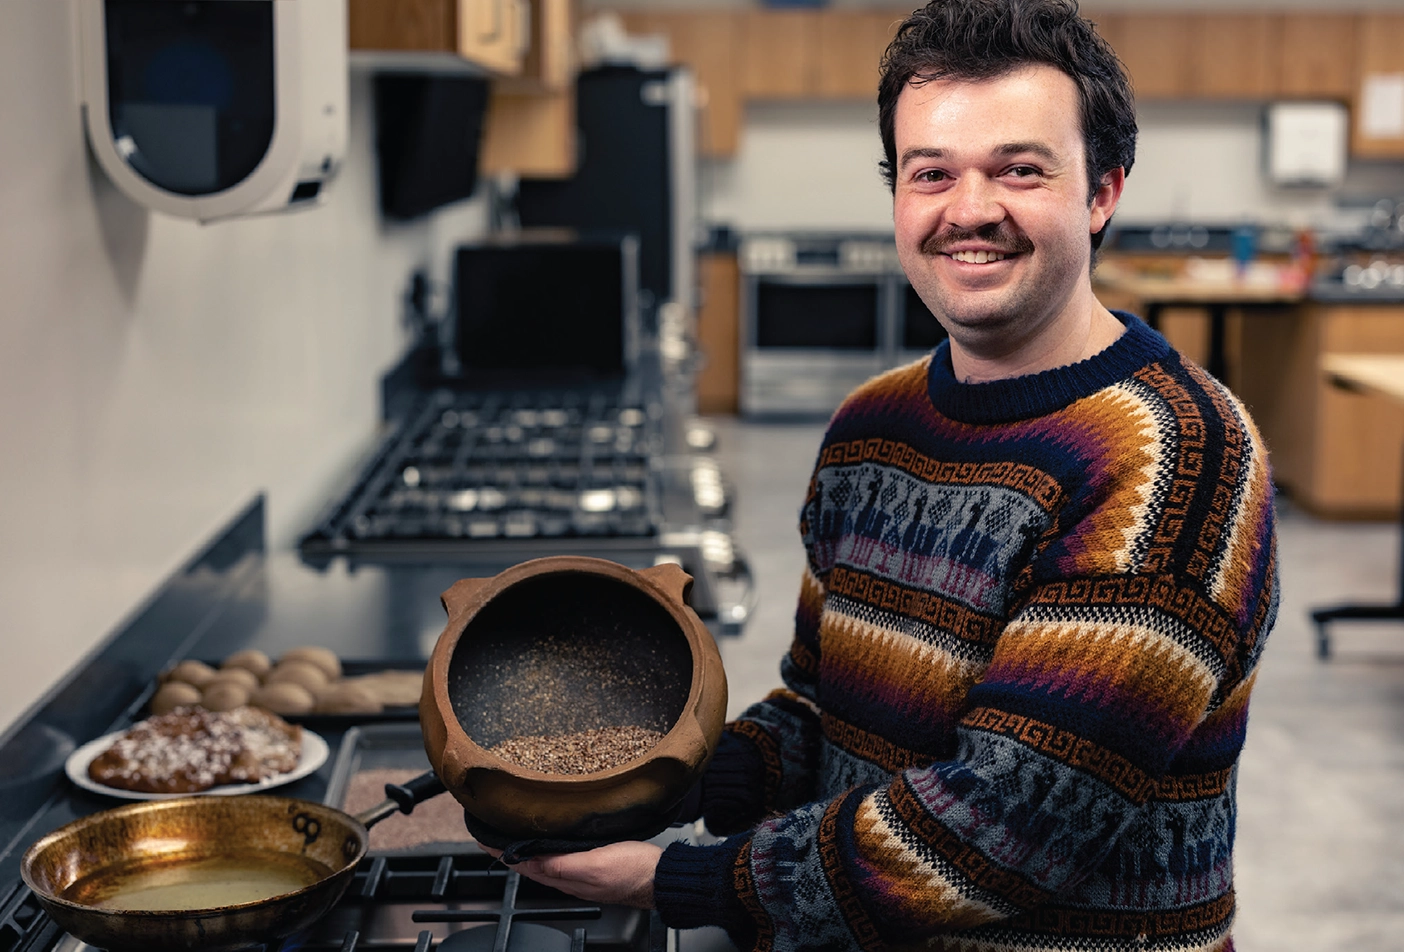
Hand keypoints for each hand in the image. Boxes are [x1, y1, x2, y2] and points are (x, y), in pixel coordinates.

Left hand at [480, 841, 663, 908]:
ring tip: (513, 831)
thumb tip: (532, 860)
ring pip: (544, 858)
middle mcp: (569, 876)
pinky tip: (550, 835)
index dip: (501, 852)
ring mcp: (582, 870)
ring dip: (526, 846)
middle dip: (509, 848)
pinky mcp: (595, 862)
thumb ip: (563, 864)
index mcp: (565, 878)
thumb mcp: (595, 865)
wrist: (662, 877)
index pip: (523, 865)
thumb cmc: (634, 871)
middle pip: (530, 862)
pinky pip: (561, 854)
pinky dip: (547, 845)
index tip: (483, 838)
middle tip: (492, 831)